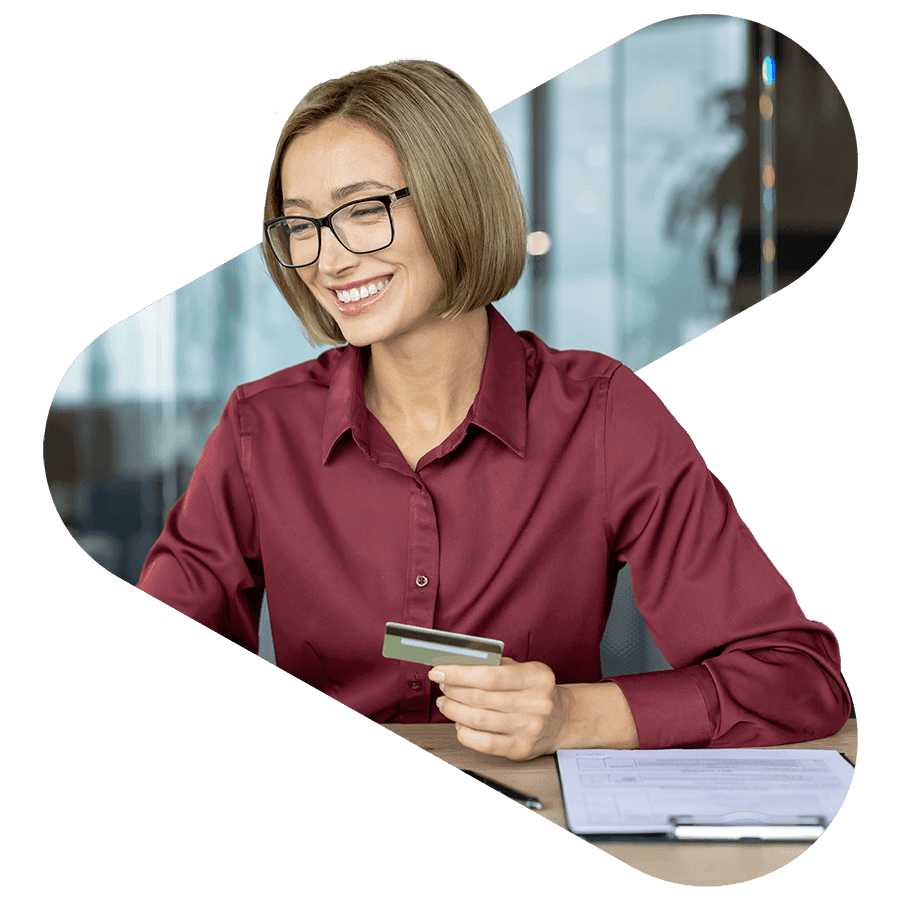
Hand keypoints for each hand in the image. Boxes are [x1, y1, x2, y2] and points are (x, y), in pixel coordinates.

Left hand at [428, 658, 571, 760]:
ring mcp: (530, 728)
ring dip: (454, 710)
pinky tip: (459, 723)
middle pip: (481, 697)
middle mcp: (536, 703)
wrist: (561, 719)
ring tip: (445, 703)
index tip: (439, 671)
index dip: (459, 673)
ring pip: (479, 720)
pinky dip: (465, 733)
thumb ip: (494, 665)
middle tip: (442, 686)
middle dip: (453, 690)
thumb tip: (457, 665)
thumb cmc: (535, 690)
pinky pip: (485, 743)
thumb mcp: (522, 669)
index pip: (489, 675)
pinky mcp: (521, 749)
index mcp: (537, 677)